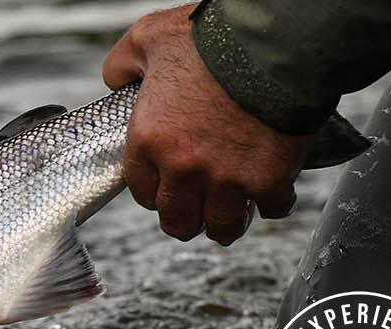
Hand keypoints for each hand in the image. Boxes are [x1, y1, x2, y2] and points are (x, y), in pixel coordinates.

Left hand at [101, 4, 311, 244]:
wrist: (274, 44)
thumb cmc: (212, 39)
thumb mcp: (148, 39)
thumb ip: (124, 63)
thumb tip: (116, 79)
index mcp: (149, 140)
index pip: (142, 191)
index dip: (154, 191)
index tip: (165, 187)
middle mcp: (184, 168)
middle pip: (177, 221)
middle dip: (184, 219)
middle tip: (194, 212)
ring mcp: (227, 179)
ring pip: (221, 227)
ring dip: (224, 223)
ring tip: (230, 214)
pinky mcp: (268, 180)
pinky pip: (271, 209)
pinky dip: (273, 203)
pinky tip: (271, 192)